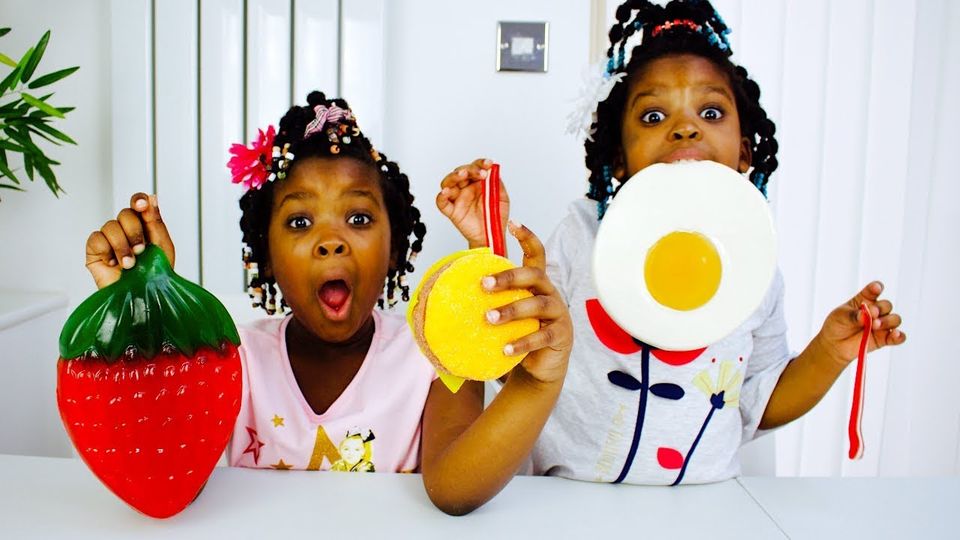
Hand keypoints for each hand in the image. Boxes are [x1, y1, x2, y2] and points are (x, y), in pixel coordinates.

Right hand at [85, 193, 174, 288]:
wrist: (143, 298)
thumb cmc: (154, 275)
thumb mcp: (162, 247)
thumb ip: (155, 221)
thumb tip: (151, 197)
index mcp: (143, 226)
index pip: (137, 203)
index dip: (138, 200)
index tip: (142, 205)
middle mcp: (125, 230)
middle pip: (125, 213)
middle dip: (135, 232)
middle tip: (141, 251)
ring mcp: (109, 240)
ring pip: (110, 226)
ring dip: (123, 246)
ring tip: (130, 264)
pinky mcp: (95, 252)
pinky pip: (96, 239)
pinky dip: (107, 251)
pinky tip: (114, 264)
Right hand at [436, 158, 509, 248]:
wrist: (491, 237)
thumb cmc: (495, 218)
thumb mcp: (502, 199)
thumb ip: (497, 185)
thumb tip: (494, 171)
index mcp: (477, 183)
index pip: (476, 167)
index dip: (481, 163)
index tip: (489, 164)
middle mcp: (465, 188)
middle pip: (460, 172)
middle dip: (470, 169)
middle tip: (480, 173)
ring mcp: (457, 198)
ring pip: (448, 183)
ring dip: (454, 176)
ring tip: (463, 175)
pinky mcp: (451, 211)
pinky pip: (441, 203)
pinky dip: (441, 196)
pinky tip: (446, 192)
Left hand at [480, 221, 571, 384]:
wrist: (539, 366)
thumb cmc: (518, 332)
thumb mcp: (505, 311)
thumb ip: (490, 298)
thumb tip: (448, 285)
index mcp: (536, 284)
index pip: (536, 254)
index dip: (527, 238)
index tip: (513, 223)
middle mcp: (550, 293)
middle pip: (534, 275)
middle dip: (509, 277)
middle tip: (484, 284)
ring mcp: (559, 314)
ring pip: (538, 305)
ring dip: (512, 310)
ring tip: (489, 318)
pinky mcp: (561, 335)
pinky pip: (543, 336)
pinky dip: (523, 341)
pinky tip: (505, 348)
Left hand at [816, 281, 905, 364]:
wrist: (835, 344)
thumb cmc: (837, 325)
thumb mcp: (840, 317)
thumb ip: (853, 315)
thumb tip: (864, 315)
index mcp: (865, 299)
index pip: (874, 290)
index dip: (877, 287)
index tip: (876, 288)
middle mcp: (876, 310)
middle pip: (886, 305)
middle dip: (880, 308)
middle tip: (872, 314)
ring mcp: (882, 324)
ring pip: (895, 319)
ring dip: (888, 321)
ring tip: (875, 325)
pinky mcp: (885, 338)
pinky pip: (898, 337)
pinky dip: (899, 336)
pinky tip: (896, 335)